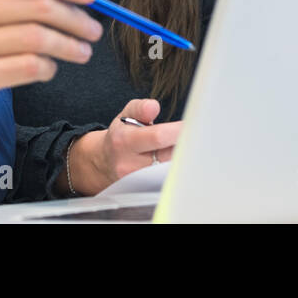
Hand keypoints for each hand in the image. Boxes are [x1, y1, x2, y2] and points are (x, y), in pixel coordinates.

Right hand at [66, 99, 181, 195]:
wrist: (105, 163)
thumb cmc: (121, 136)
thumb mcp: (126, 115)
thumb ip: (140, 108)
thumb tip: (154, 107)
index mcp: (124, 141)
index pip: (158, 136)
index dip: (178, 130)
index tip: (191, 125)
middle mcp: (128, 164)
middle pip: (169, 156)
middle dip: (183, 144)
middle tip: (192, 136)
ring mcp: (136, 181)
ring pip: (170, 170)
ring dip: (180, 158)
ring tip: (181, 147)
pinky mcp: (143, 190)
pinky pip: (166, 180)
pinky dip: (175, 170)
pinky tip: (176, 161)